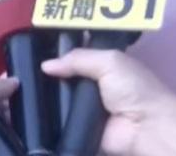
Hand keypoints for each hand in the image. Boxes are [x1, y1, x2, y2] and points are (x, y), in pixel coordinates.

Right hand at [41, 49, 174, 154]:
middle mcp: (94, 84)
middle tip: (29, 69)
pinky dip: (52, 116)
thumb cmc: (134, 88)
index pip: (77, 54)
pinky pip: (61, 120)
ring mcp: (86, 107)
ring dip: (50, 95)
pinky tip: (38, 109)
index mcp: (104, 64)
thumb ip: (78, 59)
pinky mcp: (81, 127)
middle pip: (66, 76)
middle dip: (51, 74)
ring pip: (61, 99)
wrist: (145, 127)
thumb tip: (46, 65)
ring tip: (32, 88)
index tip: (38, 49)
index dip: (60, 51)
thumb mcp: (109, 62)